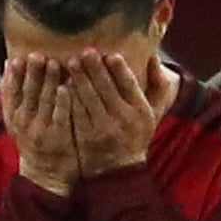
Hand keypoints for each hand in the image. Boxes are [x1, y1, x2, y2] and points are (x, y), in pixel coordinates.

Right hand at [0, 53, 77, 195]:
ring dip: (49, 81)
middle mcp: (24, 122)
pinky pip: (61, 115)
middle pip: (27, 93)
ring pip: (44, 101)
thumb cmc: (33, 142)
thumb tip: (6, 68)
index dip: (14, 75)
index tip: (18, 58)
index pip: (11, 92)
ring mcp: (42, 129)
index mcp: (13, 117)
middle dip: (32, 73)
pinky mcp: (59, 135)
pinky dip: (62, 100)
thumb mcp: (15, 121)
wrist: (45, 175)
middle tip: (38, 55)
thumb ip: (11, 96)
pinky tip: (67, 87)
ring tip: (54, 63)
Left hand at [68, 52, 173, 177]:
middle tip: (85, 51)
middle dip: (95, 68)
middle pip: (106, 88)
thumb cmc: (135, 135)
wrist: (118, 169)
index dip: (120, 69)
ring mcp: (103, 128)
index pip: (130, 84)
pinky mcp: (85, 135)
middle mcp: (123, 118)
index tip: (110, 54)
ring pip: (89, 98)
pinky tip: (63, 84)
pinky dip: (70, 97)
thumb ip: (157, 85)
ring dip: (79, 78)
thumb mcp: (153, 113)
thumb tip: (153, 57)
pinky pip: (76, 112)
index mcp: (140, 110)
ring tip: (71, 62)